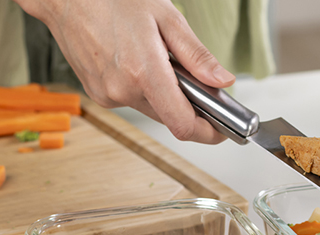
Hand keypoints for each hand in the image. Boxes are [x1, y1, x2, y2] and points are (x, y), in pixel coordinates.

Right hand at [15, 0, 233, 143]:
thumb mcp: (166, 18)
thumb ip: (196, 56)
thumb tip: (222, 81)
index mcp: (143, 72)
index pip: (182, 124)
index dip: (207, 132)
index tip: (222, 131)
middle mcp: (122, 90)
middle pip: (170, 118)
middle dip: (189, 107)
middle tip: (199, 85)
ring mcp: (106, 95)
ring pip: (152, 110)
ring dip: (166, 96)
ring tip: (162, 62)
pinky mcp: (97, 94)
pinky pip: (132, 101)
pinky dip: (144, 89)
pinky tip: (139, 64)